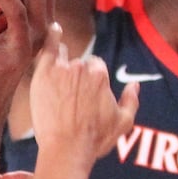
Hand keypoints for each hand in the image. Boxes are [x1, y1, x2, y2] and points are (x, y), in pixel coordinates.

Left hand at [29, 25, 138, 158]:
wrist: (66, 148)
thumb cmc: (95, 139)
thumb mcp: (123, 123)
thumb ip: (132, 100)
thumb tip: (135, 85)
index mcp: (100, 76)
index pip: (97, 67)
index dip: (92, 79)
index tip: (86, 92)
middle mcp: (81, 68)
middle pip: (79, 65)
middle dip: (77, 77)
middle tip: (71, 97)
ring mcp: (61, 69)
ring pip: (62, 59)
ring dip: (62, 66)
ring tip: (58, 81)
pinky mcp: (42, 74)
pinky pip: (47, 48)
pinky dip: (51, 37)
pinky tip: (53, 30)